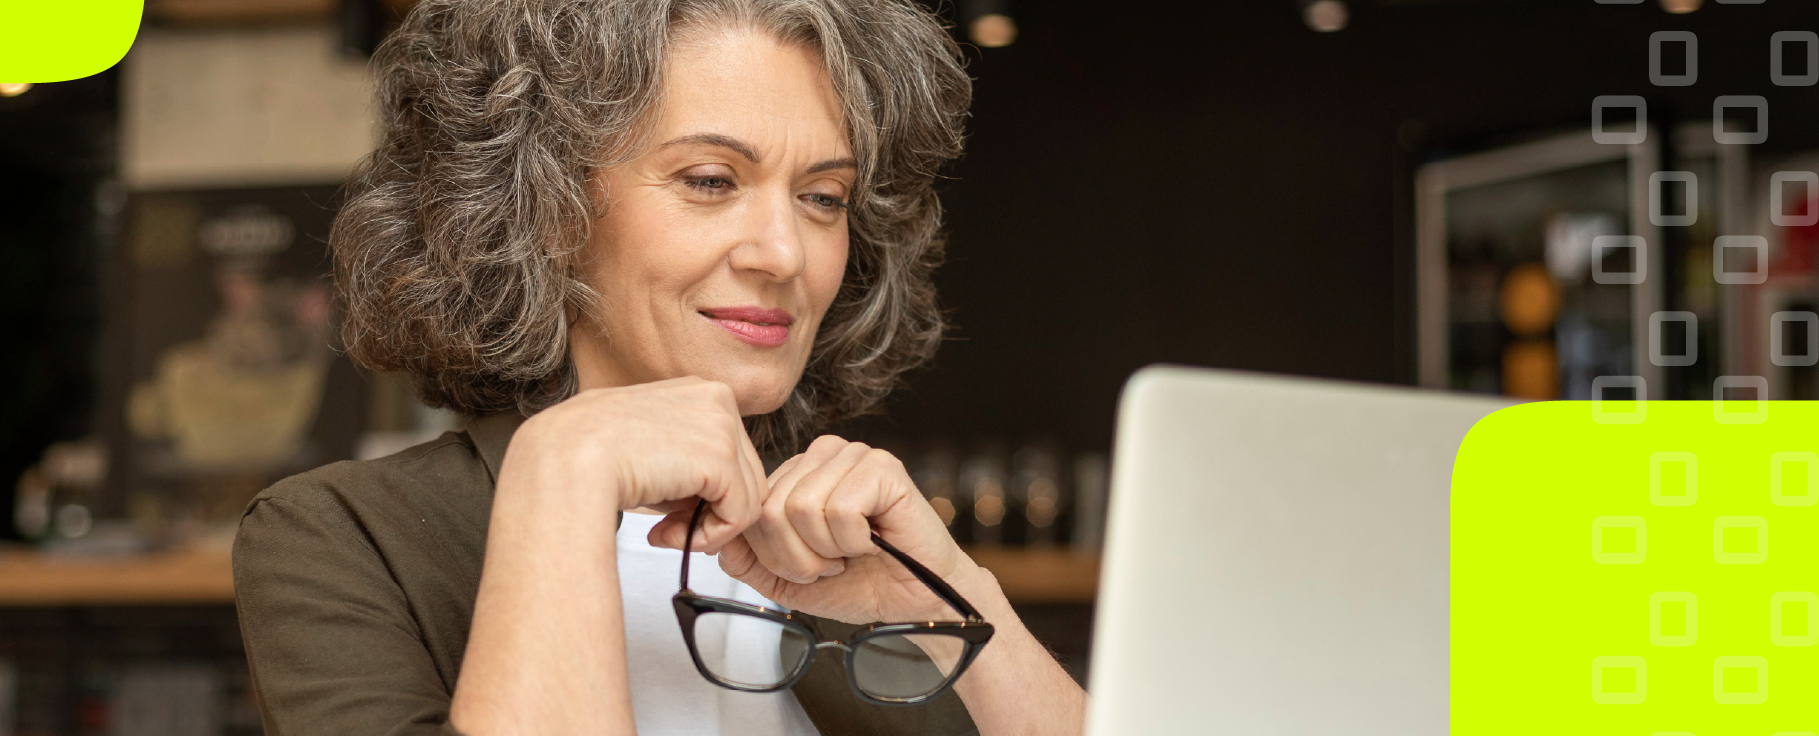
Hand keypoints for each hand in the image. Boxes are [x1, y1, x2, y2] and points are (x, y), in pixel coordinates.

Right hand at [502, 376, 766, 552]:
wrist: (563, 459)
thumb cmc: (586, 455)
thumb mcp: (643, 445)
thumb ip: (681, 459)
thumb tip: (704, 497)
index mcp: (697, 390)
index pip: (727, 452)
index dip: (703, 491)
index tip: (668, 514)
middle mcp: (717, 398)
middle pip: (744, 473)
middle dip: (708, 511)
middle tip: (667, 530)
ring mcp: (722, 424)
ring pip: (747, 497)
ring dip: (708, 528)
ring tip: (666, 534)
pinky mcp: (721, 457)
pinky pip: (741, 514)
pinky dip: (708, 537)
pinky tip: (670, 535)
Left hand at [654, 435, 980, 623]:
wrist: (915, 604)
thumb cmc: (858, 583)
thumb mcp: (782, 576)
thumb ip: (739, 552)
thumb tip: (682, 533)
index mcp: (796, 472)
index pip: (747, 503)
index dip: (764, 549)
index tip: (797, 570)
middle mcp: (821, 455)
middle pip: (768, 507)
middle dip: (796, 556)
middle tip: (830, 565)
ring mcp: (853, 456)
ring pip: (799, 507)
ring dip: (825, 551)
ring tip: (851, 554)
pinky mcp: (883, 467)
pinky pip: (838, 508)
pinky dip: (852, 541)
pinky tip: (873, 542)